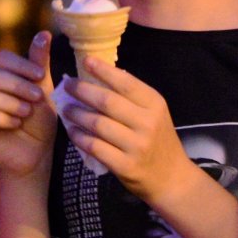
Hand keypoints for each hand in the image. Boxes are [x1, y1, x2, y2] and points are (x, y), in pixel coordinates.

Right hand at [0, 33, 58, 176]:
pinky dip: (0, 119)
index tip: (41, 76)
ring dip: (9, 103)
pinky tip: (15, 124)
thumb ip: (39, 63)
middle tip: (37, 98)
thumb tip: (45, 33)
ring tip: (25, 113)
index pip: (0, 58)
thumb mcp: (43, 90)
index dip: (21, 65)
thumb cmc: (38, 122)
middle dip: (17, 85)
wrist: (35, 155)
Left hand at [59, 59, 200, 207]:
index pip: (126, 83)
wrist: (172, 178)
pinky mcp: (125, 166)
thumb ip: (132, 98)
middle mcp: (147, 123)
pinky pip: (95, 147)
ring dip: (77, 114)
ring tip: (65, 108)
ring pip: (98, 124)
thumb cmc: (158, 140)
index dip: (104, 70)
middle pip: (107, 102)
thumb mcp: (153, 114)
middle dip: (83, 90)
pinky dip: (79, 137)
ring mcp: (136, 146)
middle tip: (67, 85)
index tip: (87, 59)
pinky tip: (72, 131)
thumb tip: (99, 75)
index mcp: (155, 105)